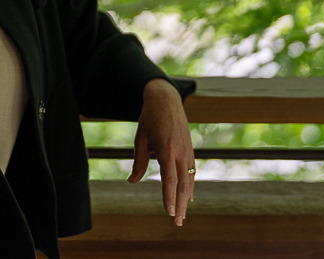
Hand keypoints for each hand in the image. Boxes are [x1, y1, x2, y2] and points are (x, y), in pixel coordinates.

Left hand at [129, 78, 194, 225]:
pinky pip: (191, 172)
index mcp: (167, 150)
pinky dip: (190, 186)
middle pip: (182, 184)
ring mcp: (187, 152)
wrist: (166, 100)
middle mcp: (180, 153)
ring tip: (182, 215)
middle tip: (177, 222)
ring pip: (188, 180)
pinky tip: (188, 198)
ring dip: (185, 199)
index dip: (169, 197)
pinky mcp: (190, 150)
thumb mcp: (140, 139)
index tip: (169, 212)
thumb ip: (138, 162)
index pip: (169, 179)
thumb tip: (132, 181)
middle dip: (179, 205)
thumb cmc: (150, 119)